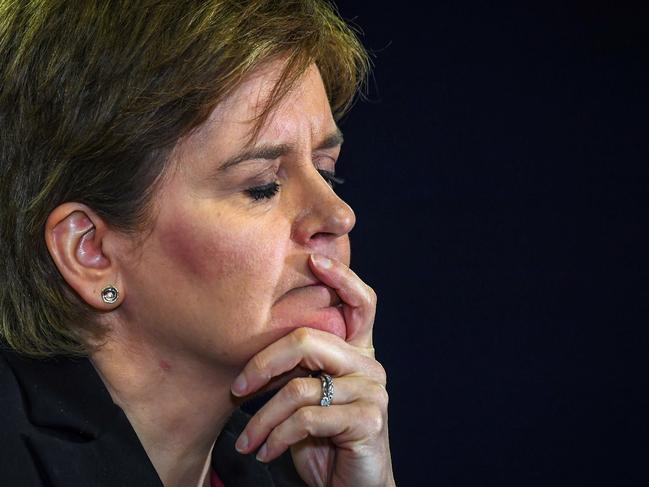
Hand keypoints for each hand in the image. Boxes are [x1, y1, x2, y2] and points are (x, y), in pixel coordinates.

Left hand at [230, 254, 394, 485]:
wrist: (352, 486)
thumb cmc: (324, 439)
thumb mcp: (308, 397)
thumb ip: (298, 369)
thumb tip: (251, 355)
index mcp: (358, 351)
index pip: (361, 302)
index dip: (341, 277)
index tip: (314, 258)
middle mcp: (369, 364)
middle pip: (308, 341)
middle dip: (262, 364)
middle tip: (237, 388)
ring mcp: (372, 391)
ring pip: (298, 389)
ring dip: (261, 419)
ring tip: (248, 440)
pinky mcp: (368, 420)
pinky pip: (306, 419)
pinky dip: (275, 437)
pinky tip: (265, 451)